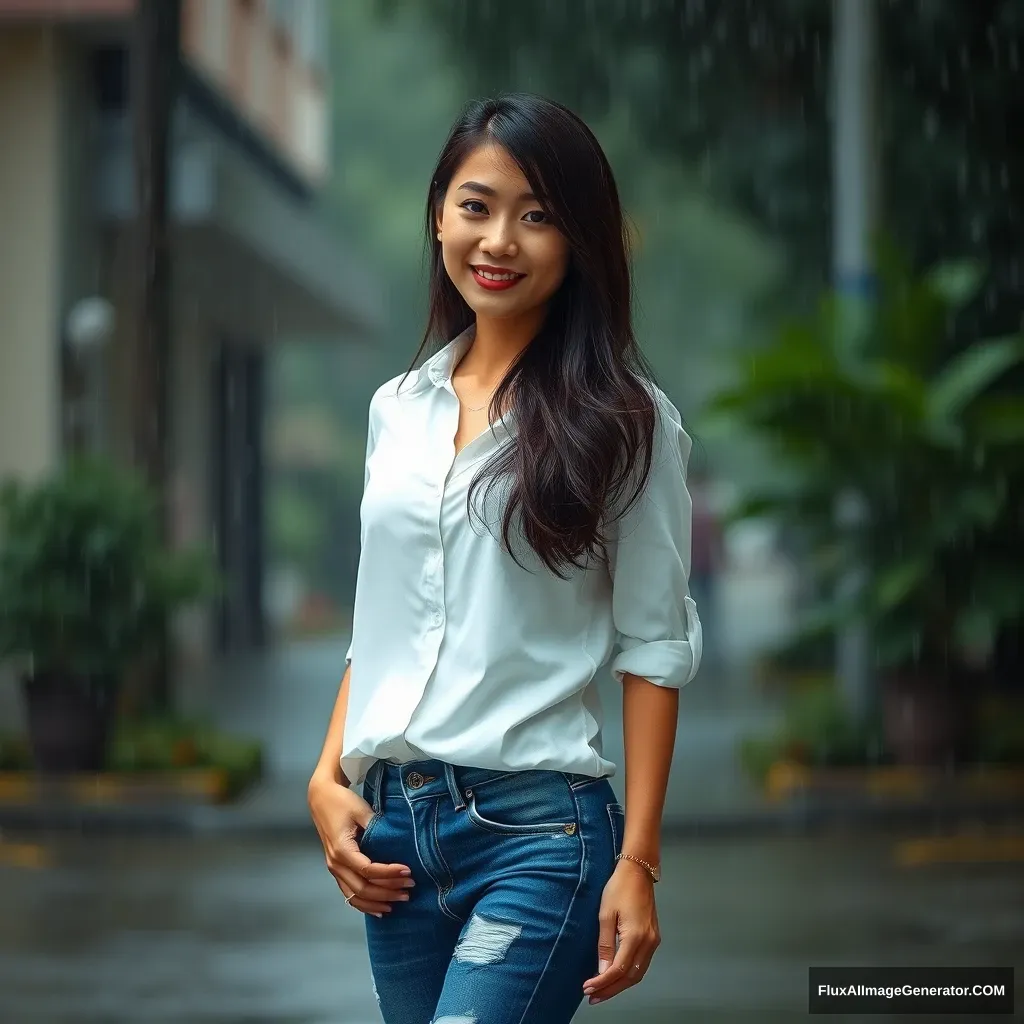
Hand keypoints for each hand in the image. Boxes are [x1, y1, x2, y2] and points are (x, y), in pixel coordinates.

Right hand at [307, 773, 414, 915]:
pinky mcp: (336, 869)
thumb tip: (396, 841)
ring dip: (377, 902)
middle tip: (409, 889)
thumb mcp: (360, 810)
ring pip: (355, 896)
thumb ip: (376, 826)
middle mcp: (336, 863)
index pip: (368, 870)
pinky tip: (379, 908)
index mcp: (342, 849)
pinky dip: (364, 903)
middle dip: (387, 891)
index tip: (408, 871)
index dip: (389, 874)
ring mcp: (334, 868)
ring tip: (398, 901)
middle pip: (363, 888)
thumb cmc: (342, 802)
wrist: (321, 798)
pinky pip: (349, 893)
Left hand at [582, 860, 660, 1003]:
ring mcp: (653, 941)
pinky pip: (642, 964)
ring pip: (638, 973)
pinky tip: (616, 977)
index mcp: (636, 936)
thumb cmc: (619, 888)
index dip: (603, 982)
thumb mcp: (605, 914)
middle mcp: (648, 942)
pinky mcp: (654, 938)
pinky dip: (629, 974)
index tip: (587, 988)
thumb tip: (602, 970)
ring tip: (602, 991)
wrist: (638, 871)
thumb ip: (605, 944)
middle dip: (611, 989)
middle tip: (592, 996)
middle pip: (631, 977)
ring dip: (620, 984)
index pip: (619, 969)